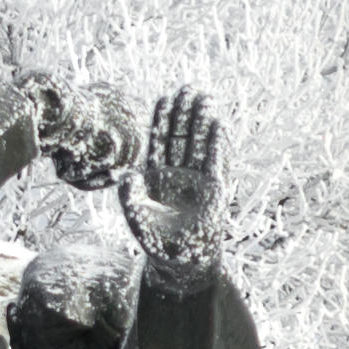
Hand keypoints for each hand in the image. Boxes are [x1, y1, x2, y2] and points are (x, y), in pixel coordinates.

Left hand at [136, 91, 225, 271]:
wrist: (181, 261)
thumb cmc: (156, 240)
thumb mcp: (136, 216)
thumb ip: (130, 195)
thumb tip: (130, 173)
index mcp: (156, 175)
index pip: (160, 141)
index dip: (162, 120)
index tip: (165, 97)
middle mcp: (177, 172)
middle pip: (182, 135)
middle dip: (184, 112)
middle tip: (189, 88)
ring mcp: (196, 178)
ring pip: (199, 143)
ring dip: (202, 121)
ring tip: (206, 98)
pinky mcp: (214, 188)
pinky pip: (217, 160)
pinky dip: (217, 144)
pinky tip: (218, 125)